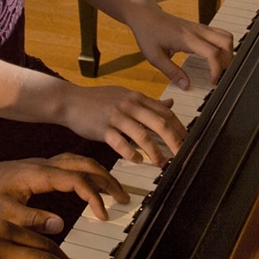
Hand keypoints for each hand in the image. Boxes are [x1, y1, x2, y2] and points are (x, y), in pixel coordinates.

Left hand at [0, 154, 127, 232]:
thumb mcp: (2, 212)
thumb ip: (29, 219)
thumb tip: (59, 224)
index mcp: (38, 174)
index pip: (75, 179)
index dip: (93, 195)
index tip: (103, 214)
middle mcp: (46, 165)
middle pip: (85, 164)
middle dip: (107, 180)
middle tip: (123, 199)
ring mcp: (47, 164)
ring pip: (82, 162)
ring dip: (101, 174)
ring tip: (116, 193)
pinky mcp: (46, 168)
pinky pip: (75, 164)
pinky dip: (91, 172)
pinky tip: (96, 186)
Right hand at [58, 83, 185, 166]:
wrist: (70, 100)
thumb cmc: (98, 100)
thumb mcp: (125, 95)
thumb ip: (148, 102)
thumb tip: (170, 104)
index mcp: (137, 98)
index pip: (165, 112)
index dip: (179, 128)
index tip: (188, 141)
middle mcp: (130, 105)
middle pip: (159, 123)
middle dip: (174, 141)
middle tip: (182, 155)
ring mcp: (116, 116)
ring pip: (142, 135)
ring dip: (155, 152)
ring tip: (161, 164)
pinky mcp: (103, 128)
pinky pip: (120, 142)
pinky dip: (131, 153)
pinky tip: (137, 161)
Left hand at [129, 6, 232, 90]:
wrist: (145, 15)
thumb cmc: (148, 34)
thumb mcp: (155, 57)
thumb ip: (172, 72)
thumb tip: (186, 86)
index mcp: (187, 38)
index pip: (212, 53)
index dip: (216, 69)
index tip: (212, 81)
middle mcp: (197, 31)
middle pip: (226, 41)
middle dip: (228, 60)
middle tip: (219, 74)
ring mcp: (200, 28)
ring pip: (225, 36)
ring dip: (227, 52)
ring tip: (218, 67)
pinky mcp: (199, 28)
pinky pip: (218, 35)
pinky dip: (222, 47)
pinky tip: (212, 58)